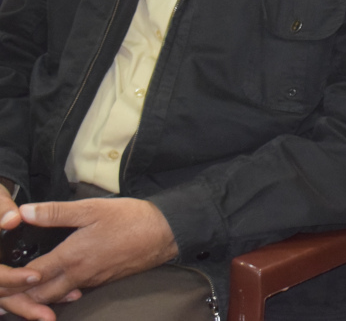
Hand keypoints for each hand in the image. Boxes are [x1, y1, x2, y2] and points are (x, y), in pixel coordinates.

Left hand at [0, 197, 177, 315]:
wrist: (166, 232)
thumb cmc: (131, 218)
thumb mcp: (92, 208)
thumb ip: (57, 212)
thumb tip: (26, 212)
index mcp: (72, 256)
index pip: (32, 276)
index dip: (12, 281)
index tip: (0, 282)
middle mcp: (80, 274)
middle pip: (41, 295)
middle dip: (21, 299)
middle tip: (4, 300)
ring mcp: (94, 280)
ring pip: (58, 297)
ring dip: (39, 300)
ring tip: (24, 300)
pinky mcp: (106, 281)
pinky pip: (76, 292)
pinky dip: (61, 295)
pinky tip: (59, 290)